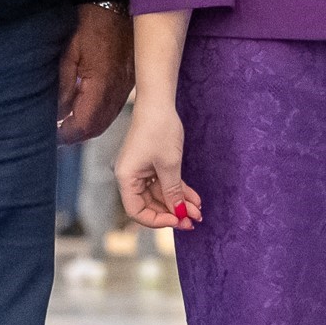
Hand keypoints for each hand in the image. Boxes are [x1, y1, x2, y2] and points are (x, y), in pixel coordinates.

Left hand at [57, 3, 133, 144]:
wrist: (117, 6)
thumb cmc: (91, 25)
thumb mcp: (69, 54)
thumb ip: (63, 87)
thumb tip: (57, 112)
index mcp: (101, 86)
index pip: (84, 123)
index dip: (67, 134)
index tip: (54, 135)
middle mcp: (117, 91)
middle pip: (97, 127)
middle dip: (77, 134)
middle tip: (60, 134)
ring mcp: (126, 87)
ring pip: (107, 120)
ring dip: (89, 126)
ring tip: (70, 123)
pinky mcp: (129, 82)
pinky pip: (114, 108)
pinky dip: (100, 115)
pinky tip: (87, 109)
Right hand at [114, 100, 201, 230]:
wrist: (159, 103)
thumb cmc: (160, 130)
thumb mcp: (169, 165)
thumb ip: (173, 191)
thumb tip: (179, 213)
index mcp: (126, 178)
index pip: (136, 211)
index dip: (156, 220)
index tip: (177, 220)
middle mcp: (129, 177)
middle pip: (149, 204)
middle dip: (173, 212)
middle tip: (194, 221)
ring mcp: (140, 171)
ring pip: (160, 194)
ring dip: (179, 203)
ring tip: (198, 212)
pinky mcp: (151, 164)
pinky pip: (164, 183)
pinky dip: (178, 190)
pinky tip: (195, 200)